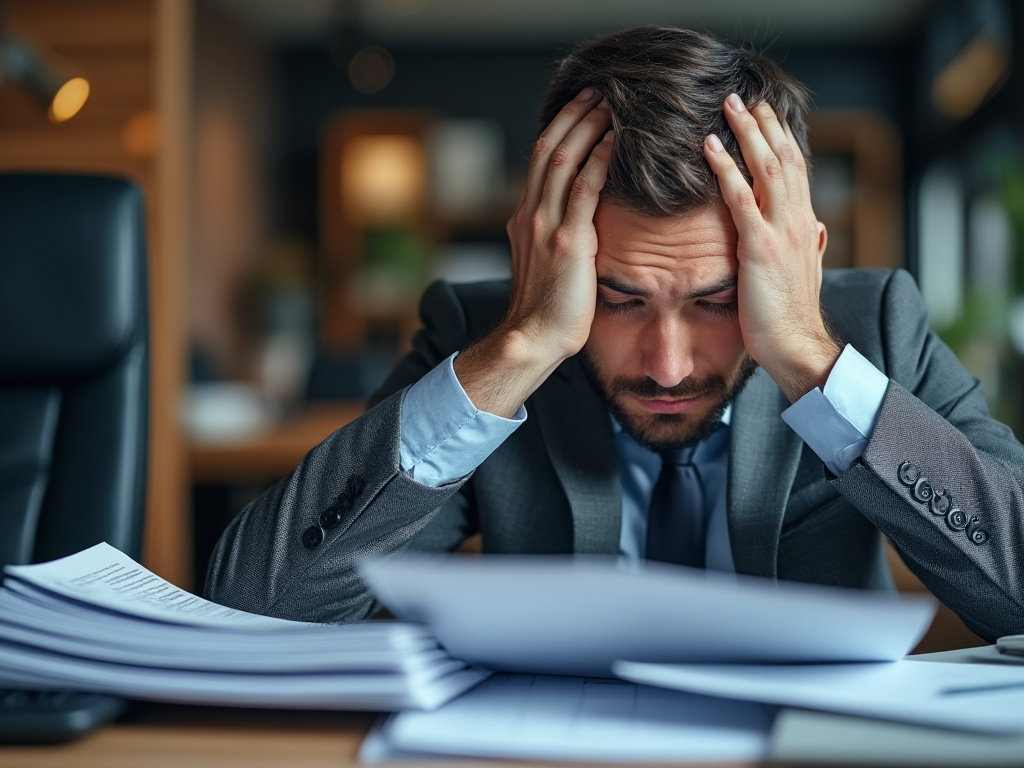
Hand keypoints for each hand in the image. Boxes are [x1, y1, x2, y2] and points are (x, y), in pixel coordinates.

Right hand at [454, 89, 612, 416]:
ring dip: (588, 128)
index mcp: (524, 218)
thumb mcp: (542, 264)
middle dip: (573, 116)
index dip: (560, 128)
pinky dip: (599, 160)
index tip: (581, 107)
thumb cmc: (545, 310)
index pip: (539, 160)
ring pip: (563, 161)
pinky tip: (616, 141)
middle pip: (548, 149)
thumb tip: (577, 223)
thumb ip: (553, 236)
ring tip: (611, 105)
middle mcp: (530, 215)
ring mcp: (545, 227)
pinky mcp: (567, 243)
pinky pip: (584, 190)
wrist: (532, 339)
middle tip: (598, 91)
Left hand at [703, 94, 839, 402]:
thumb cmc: (792, 316)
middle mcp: (798, 220)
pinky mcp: (760, 247)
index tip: (765, 115)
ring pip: (767, 168)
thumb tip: (818, 229)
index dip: (780, 139)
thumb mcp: (805, 273)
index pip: (796, 170)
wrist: (796, 345)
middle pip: (784, 158)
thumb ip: (810, 246)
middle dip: (764, 125)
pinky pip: (740, 198)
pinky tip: (710, 147)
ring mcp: (781, 231)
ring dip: (746, 133)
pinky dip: (725, 168)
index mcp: (806, 225)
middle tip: (744, 96)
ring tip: (728, 107)